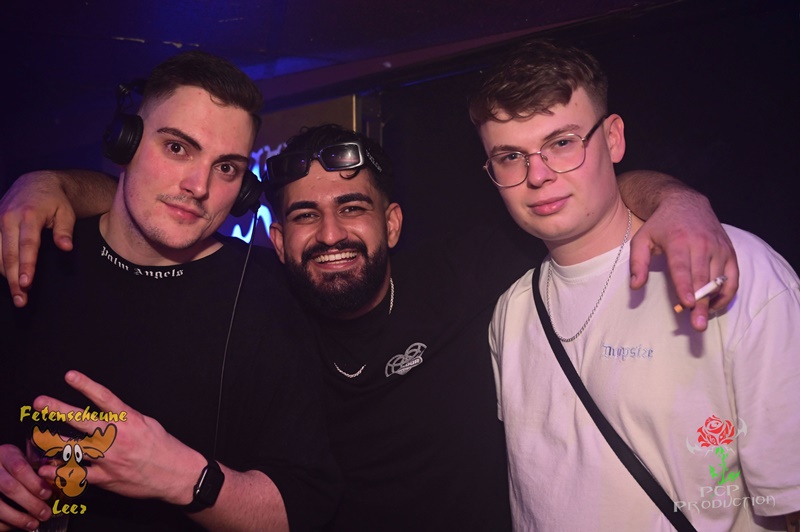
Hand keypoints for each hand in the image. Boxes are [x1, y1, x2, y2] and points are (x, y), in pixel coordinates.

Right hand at [0, 171, 75, 307]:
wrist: (35, 184)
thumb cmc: (55, 201)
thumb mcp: (66, 212)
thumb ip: (65, 230)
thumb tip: (66, 247)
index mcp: (28, 215)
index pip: (27, 245)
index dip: (26, 265)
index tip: (26, 283)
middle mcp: (8, 218)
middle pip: (9, 254)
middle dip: (14, 279)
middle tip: (21, 299)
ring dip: (5, 275)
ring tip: (16, 295)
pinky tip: (5, 278)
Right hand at [0, 444, 52, 530]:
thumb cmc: (12, 462)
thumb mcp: (22, 457)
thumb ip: (35, 468)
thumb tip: (56, 484)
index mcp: (6, 455)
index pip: (19, 467)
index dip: (34, 483)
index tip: (48, 494)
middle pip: (10, 487)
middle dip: (30, 502)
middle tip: (45, 513)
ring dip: (17, 517)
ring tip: (33, 524)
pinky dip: (4, 523)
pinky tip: (16, 525)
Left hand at [32, 371, 203, 504]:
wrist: (176, 474)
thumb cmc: (164, 448)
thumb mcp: (148, 424)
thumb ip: (126, 417)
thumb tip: (109, 410)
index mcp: (129, 420)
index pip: (104, 398)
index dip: (86, 385)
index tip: (70, 376)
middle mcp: (117, 437)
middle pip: (82, 420)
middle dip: (58, 410)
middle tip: (41, 403)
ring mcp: (109, 458)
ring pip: (74, 448)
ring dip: (53, 442)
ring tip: (39, 437)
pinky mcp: (106, 478)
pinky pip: (78, 474)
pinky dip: (60, 473)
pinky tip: (47, 470)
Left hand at [629, 192, 738, 331]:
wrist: (687, 204)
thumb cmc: (661, 225)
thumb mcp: (642, 239)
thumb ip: (637, 263)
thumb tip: (635, 286)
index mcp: (678, 241)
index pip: (682, 268)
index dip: (685, 286)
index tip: (688, 303)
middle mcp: (702, 244)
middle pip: (702, 279)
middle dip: (701, 303)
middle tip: (698, 325)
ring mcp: (719, 248)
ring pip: (719, 280)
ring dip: (712, 302)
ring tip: (703, 318)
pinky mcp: (730, 252)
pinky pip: (733, 278)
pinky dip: (726, 294)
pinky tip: (714, 305)